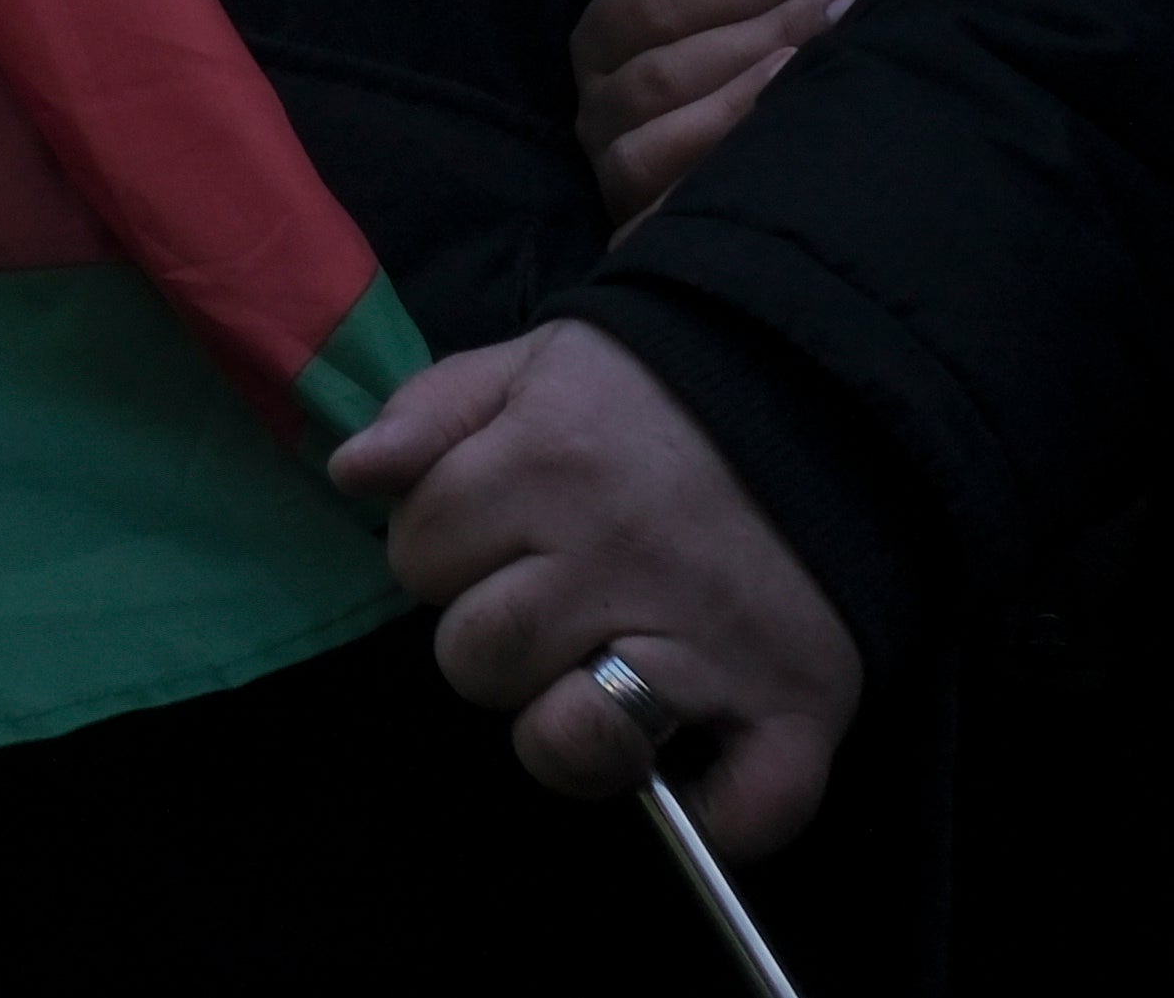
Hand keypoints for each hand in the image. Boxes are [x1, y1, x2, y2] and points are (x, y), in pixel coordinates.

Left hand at [327, 318, 861, 854]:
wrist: (821, 387)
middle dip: (492, 639)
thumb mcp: (532, 363)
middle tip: (551, 600)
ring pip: (573, 741)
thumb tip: (351, 472)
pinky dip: (720, 808)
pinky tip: (701, 757)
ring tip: (605, 674)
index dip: (443, 550)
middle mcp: (622, 552)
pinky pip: (744, 809)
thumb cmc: (652, 391)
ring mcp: (712, 637)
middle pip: (477, 658)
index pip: (418, 555)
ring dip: (573, 730)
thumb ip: (431, 410)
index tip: (495, 535)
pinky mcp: (798, 700)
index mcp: (547, 463)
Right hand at [574, 0, 852, 233]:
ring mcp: (617, 172)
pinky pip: (671, 206)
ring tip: (807, 69)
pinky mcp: (646, 224)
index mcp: (600, 40)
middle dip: (753, 40)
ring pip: (658, 142)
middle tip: (831, 17)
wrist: (792, 99)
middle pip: (658, 76)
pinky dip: (724, 169)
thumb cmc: (752, 25)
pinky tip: (778, 139)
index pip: (643, 9)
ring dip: (742, 101)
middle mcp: (594, 109)